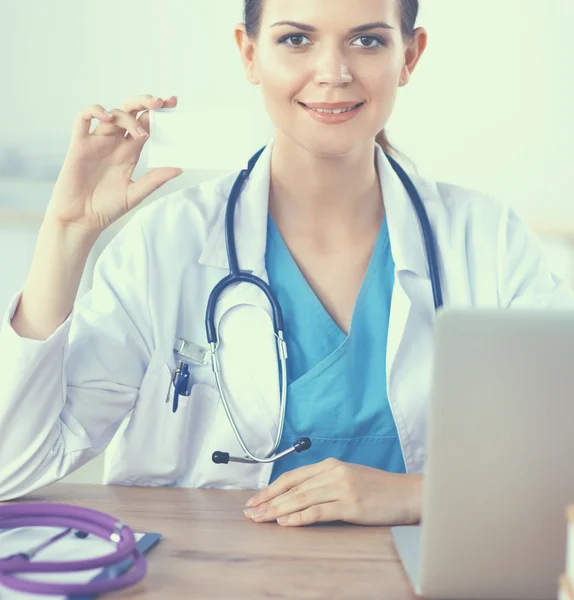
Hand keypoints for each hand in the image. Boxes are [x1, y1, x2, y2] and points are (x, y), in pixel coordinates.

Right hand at [46, 94, 182, 233]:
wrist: (82, 219)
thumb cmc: (107, 208)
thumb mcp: (136, 194)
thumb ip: (155, 179)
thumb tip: (179, 168)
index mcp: (130, 152)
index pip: (146, 125)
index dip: (158, 113)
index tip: (172, 103)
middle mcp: (115, 143)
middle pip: (130, 112)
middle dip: (145, 102)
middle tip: (160, 103)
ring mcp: (97, 142)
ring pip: (113, 113)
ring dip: (127, 116)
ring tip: (139, 132)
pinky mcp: (79, 144)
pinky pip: (83, 119)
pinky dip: (94, 111)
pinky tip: (107, 116)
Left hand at [243, 458, 422, 526]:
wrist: (408, 493)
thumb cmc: (378, 488)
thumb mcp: (348, 477)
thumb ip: (325, 482)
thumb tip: (297, 495)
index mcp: (331, 465)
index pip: (292, 476)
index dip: (271, 488)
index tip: (255, 500)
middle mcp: (333, 472)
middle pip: (293, 487)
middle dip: (268, 500)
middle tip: (250, 512)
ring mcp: (342, 488)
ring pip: (301, 498)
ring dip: (277, 510)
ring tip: (261, 519)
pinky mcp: (351, 505)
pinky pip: (319, 511)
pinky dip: (300, 517)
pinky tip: (285, 522)